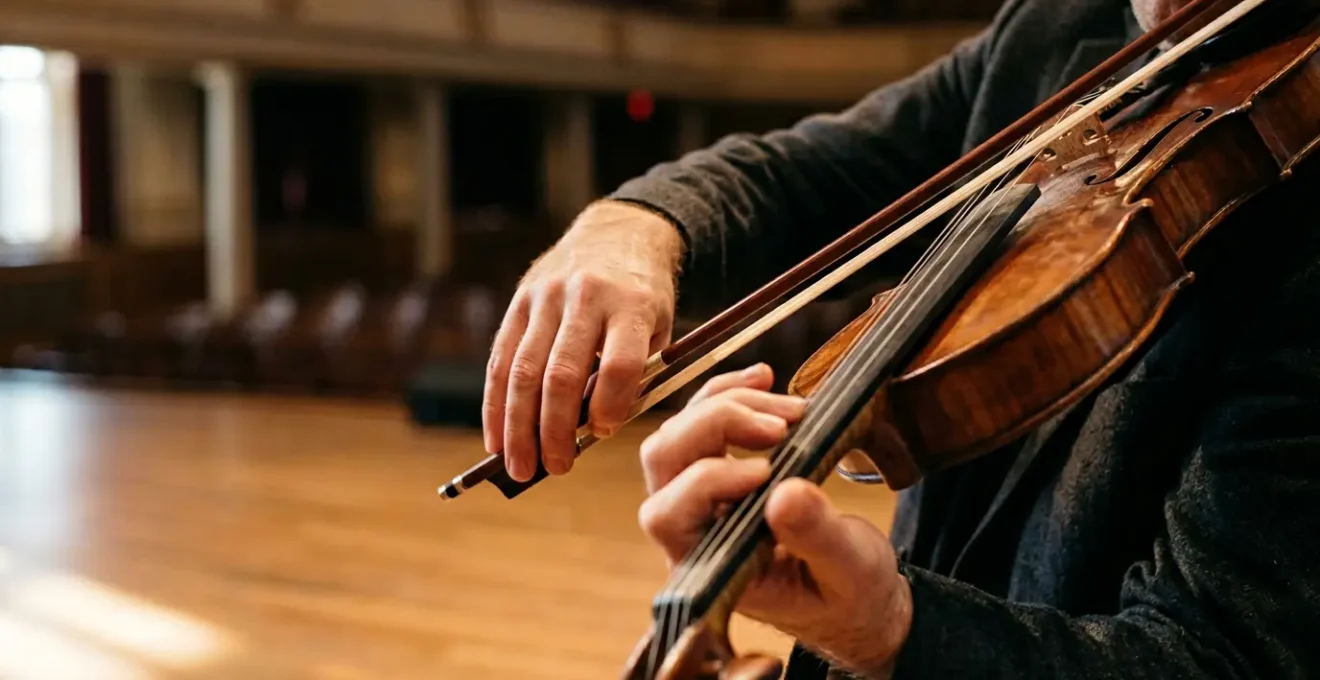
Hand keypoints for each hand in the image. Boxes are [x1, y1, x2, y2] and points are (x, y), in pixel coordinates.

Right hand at [485, 200, 683, 481]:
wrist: (618, 233)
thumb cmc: (642, 297)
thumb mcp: (658, 327)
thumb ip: (633, 375)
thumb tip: (593, 432)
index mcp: (631, 304)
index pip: (619, 363)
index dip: (610, 405)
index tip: (603, 434)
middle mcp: (585, 297)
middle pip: (562, 373)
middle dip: (554, 430)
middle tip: (556, 469)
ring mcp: (546, 297)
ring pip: (523, 371)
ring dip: (518, 427)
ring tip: (520, 467)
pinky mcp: (519, 302)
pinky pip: (500, 359)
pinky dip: (495, 405)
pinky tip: (495, 438)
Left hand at [637, 364, 911, 677]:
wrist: (854, 589)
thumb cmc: (846, 594)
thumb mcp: (847, 571)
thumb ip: (815, 537)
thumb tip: (784, 493)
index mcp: (707, 566)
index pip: (669, 515)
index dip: (707, 481)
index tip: (770, 470)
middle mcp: (690, 528)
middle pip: (663, 459)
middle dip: (717, 424)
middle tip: (781, 425)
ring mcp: (698, 494)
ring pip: (679, 430)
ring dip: (730, 403)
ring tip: (793, 409)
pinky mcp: (719, 467)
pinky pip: (704, 417)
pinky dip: (731, 392)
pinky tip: (766, 377)